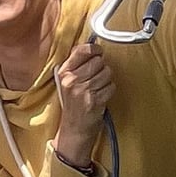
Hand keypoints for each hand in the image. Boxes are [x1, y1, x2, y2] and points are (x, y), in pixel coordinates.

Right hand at [54, 42, 114, 165]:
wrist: (74, 129)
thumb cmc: (73, 104)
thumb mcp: (67, 82)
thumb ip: (76, 64)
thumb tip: (93, 47)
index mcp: (64, 73)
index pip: (82, 50)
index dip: (94, 49)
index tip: (98, 52)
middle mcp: (72, 80)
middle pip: (98, 61)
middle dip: (101, 67)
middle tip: (96, 77)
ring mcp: (84, 90)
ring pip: (107, 73)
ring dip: (106, 80)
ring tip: (98, 88)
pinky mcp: (95, 100)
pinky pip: (111, 86)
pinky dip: (109, 90)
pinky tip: (101, 96)